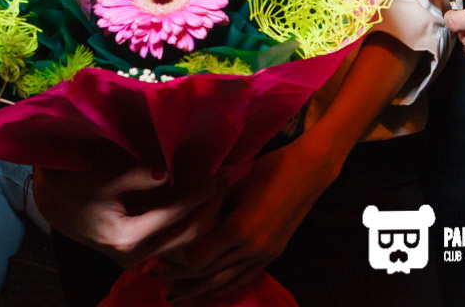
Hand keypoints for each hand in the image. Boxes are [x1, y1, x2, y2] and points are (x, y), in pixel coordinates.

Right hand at [32, 163, 224, 267]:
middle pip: (188, 236)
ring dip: (206, 215)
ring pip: (186, 241)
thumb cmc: (76, 187)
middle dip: (211, 208)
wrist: (55, 204)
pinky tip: (206, 198)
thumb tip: (166, 173)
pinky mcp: (142, 251)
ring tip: (223, 187)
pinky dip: (193, 219)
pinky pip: (176, 238)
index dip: (199, 195)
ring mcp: (139, 257)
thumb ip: (135, 176)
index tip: (220, 175)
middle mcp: (135, 255)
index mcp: (125, 239)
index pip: (174, 216)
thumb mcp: (103, 177)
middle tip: (230, 181)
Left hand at [159, 132, 340, 303]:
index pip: (198, 258)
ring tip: (175, 295)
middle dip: (179, 279)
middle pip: (208, 275)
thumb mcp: (233, 185)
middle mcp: (251, 249)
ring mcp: (264, 254)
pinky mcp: (272, 254)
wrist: (309, 172)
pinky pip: (242, 278)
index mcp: (239, 229)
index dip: (176, 260)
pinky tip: (207, 289)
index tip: (158, 254)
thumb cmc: (269, 169)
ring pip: (225, 283)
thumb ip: (209, 207)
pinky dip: (221, 287)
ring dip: (198, 290)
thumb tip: (183, 219)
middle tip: (155, 277)